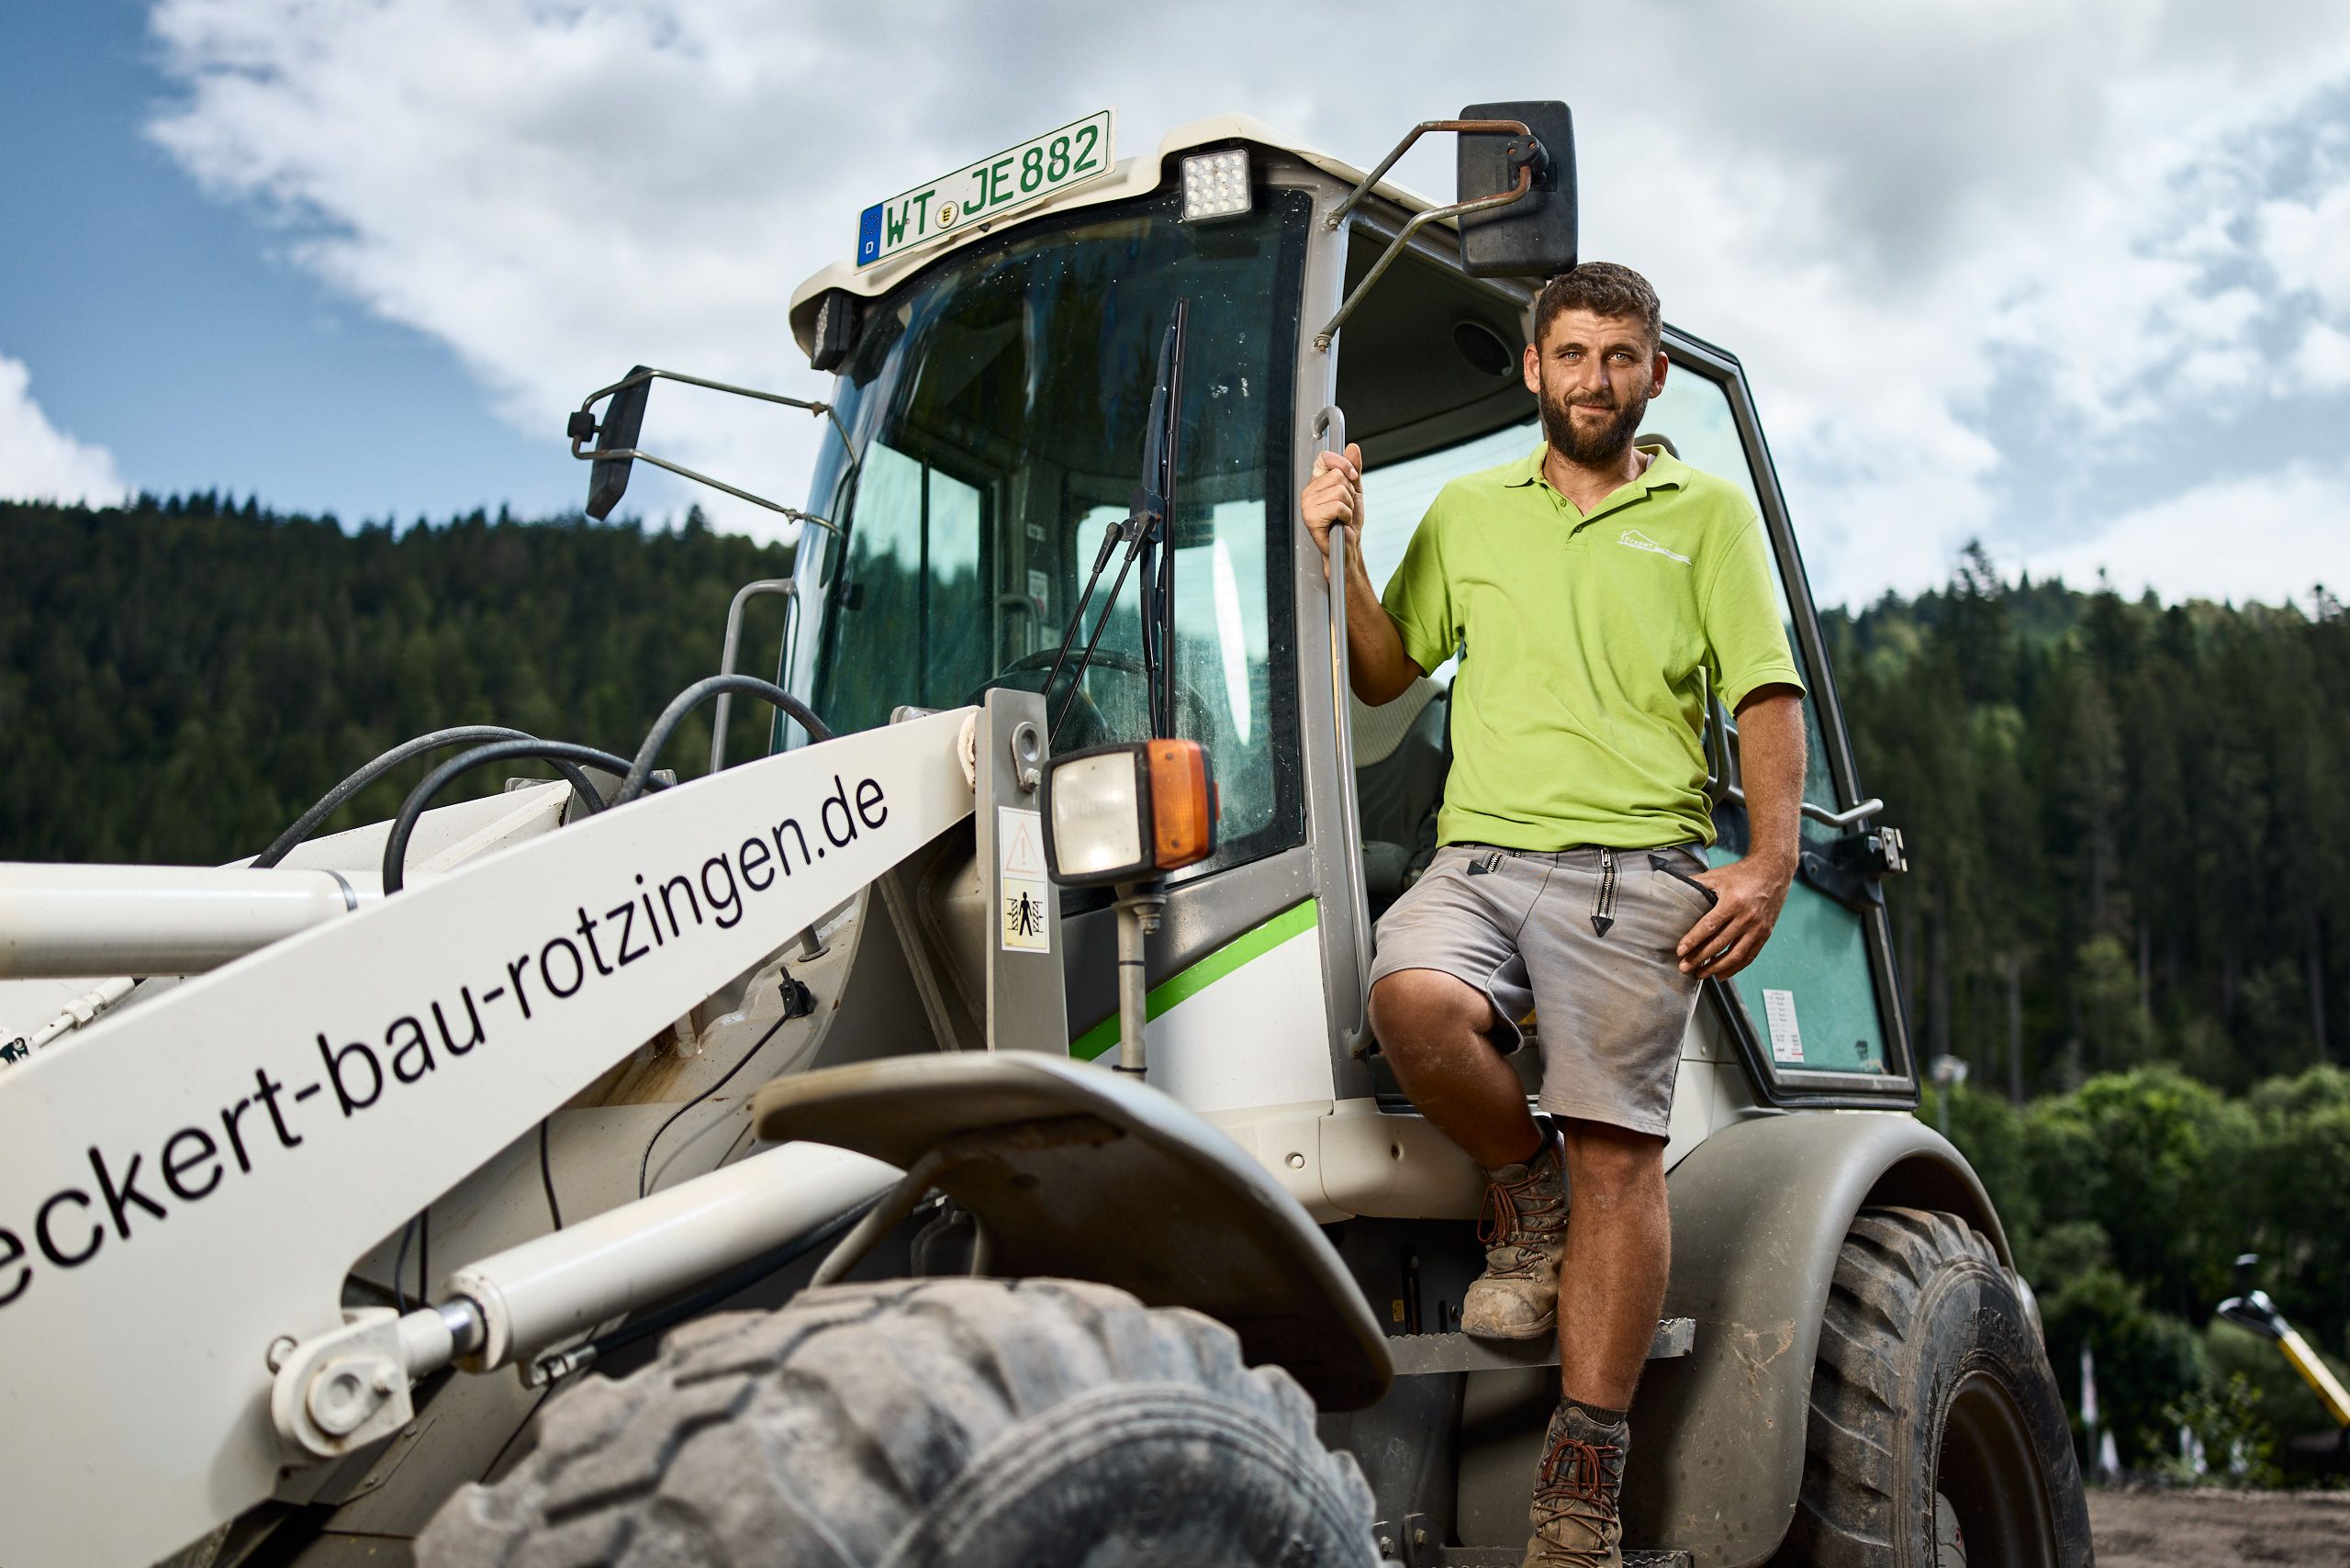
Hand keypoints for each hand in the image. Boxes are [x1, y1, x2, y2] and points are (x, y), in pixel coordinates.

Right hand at [1300, 442, 1362, 574]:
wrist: (1348, 547)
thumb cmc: (1348, 522)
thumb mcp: (1355, 491)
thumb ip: (1353, 469)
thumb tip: (1353, 448)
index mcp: (1316, 483)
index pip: (1325, 458)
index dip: (1342, 463)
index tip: (1353, 476)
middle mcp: (1309, 491)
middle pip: (1337, 475)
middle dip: (1350, 492)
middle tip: (1346, 507)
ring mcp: (1307, 504)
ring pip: (1339, 490)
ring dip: (1349, 506)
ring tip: (1343, 516)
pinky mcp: (1310, 517)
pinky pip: (1337, 505)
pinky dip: (1346, 515)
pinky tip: (1340, 522)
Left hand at [1675, 854, 1794, 978]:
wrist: (1773, 871)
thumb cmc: (1741, 873)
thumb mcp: (1718, 875)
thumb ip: (1696, 884)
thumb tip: (1672, 888)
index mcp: (1733, 902)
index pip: (1709, 926)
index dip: (1693, 940)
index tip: (1680, 951)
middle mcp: (1747, 917)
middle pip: (1720, 944)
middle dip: (1700, 958)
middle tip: (1684, 967)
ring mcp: (1758, 928)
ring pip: (1735, 955)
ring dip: (1716, 967)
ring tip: (1700, 974)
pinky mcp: (1765, 934)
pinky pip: (1749, 956)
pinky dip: (1735, 968)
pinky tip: (1721, 975)